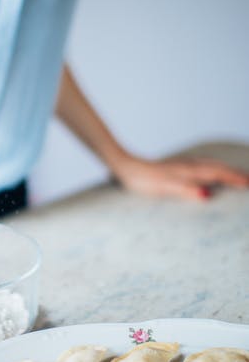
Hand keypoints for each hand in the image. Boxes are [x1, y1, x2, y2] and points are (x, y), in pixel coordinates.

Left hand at [113, 153, 248, 200]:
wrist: (125, 168)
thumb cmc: (142, 180)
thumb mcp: (164, 188)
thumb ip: (185, 190)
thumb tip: (206, 196)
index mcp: (190, 170)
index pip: (220, 174)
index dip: (236, 179)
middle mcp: (190, 165)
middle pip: (220, 168)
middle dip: (236, 174)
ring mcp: (184, 166)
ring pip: (212, 166)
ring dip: (227, 171)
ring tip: (238, 178)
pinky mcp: (177, 169)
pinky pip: (204, 168)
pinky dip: (215, 171)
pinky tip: (210, 176)